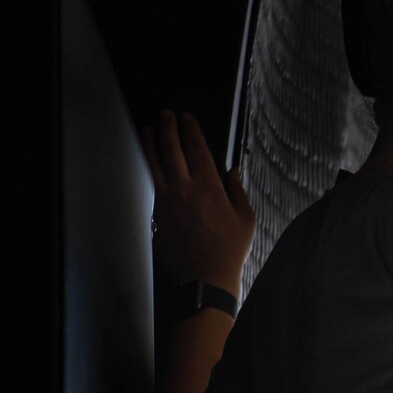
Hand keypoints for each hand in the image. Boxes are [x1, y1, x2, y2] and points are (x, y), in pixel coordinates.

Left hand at [140, 109, 254, 291]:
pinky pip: (151, 185)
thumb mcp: (245, 219)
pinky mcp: (157, 216)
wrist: (205, 279)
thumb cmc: (229, 251)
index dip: (191, 129)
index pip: (197, 149)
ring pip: (154, 165)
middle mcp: (184, 190)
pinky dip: (148, 169)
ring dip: (150, 144)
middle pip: (171, 151)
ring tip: (148, 129)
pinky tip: (148, 162)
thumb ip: (238, 191)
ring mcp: (166, 203)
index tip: (187, 117)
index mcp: (209, 188)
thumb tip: (232, 172)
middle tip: (165, 114)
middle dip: (168, 128)